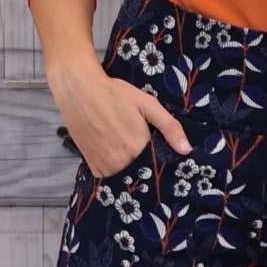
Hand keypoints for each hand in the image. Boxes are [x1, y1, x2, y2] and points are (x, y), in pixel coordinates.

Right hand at [51, 73, 192, 178]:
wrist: (79, 89)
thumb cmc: (114, 94)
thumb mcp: (147, 104)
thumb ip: (169, 127)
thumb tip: (187, 150)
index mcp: (138, 148)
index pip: (158, 165)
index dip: (162, 161)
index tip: (163, 155)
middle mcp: (121, 162)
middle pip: (142, 172)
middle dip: (146, 165)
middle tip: (143, 149)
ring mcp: (104, 166)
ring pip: (125, 176)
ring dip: (130, 168)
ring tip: (128, 150)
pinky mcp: (92, 165)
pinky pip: (109, 176)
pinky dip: (114, 169)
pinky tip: (115, 154)